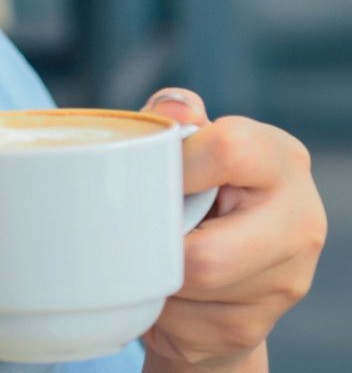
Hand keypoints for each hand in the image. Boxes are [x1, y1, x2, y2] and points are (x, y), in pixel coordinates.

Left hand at [136, 87, 327, 371]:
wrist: (209, 271)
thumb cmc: (189, 189)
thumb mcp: (183, 144)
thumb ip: (173, 116)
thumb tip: (173, 111)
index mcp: (281, 159)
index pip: (230, 149)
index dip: (174, 164)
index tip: (148, 174)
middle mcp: (301, 221)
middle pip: (209, 254)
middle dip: (159, 243)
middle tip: (137, 228)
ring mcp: (287, 282)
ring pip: (191, 289)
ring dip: (152, 273)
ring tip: (151, 252)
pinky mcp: (252, 327)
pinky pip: (182, 323)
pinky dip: (155, 305)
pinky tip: (162, 285)